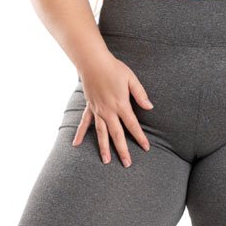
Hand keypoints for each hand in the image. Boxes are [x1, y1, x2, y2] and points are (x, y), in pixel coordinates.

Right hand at [72, 51, 153, 166]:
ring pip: (100, 133)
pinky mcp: (89, 107)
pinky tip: (75, 144)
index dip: (140, 137)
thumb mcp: (131, 79)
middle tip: (127, 164)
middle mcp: (108, 111)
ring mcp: (97, 111)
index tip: (146, 148)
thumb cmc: (114, 68)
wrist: (93, 62)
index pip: (132, 125)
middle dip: (122, 150)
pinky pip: (84, 123)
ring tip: (105, 161)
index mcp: (121, 105)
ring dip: (103, 148)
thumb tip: (149, 107)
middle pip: (117, 135)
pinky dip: (80, 134)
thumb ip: (140, 94)